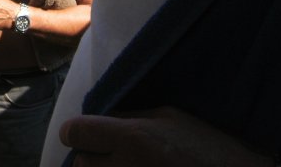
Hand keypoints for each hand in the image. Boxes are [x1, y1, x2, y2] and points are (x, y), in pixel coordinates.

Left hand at [59, 107, 275, 166]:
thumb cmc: (205, 145)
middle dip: (91, 158)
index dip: (77, 132)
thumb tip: (97, 118)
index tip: (83, 134)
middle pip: (80, 163)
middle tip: (110, 156)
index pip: (75, 132)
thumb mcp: (167, 117)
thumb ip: (128, 118)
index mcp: (130, 138)